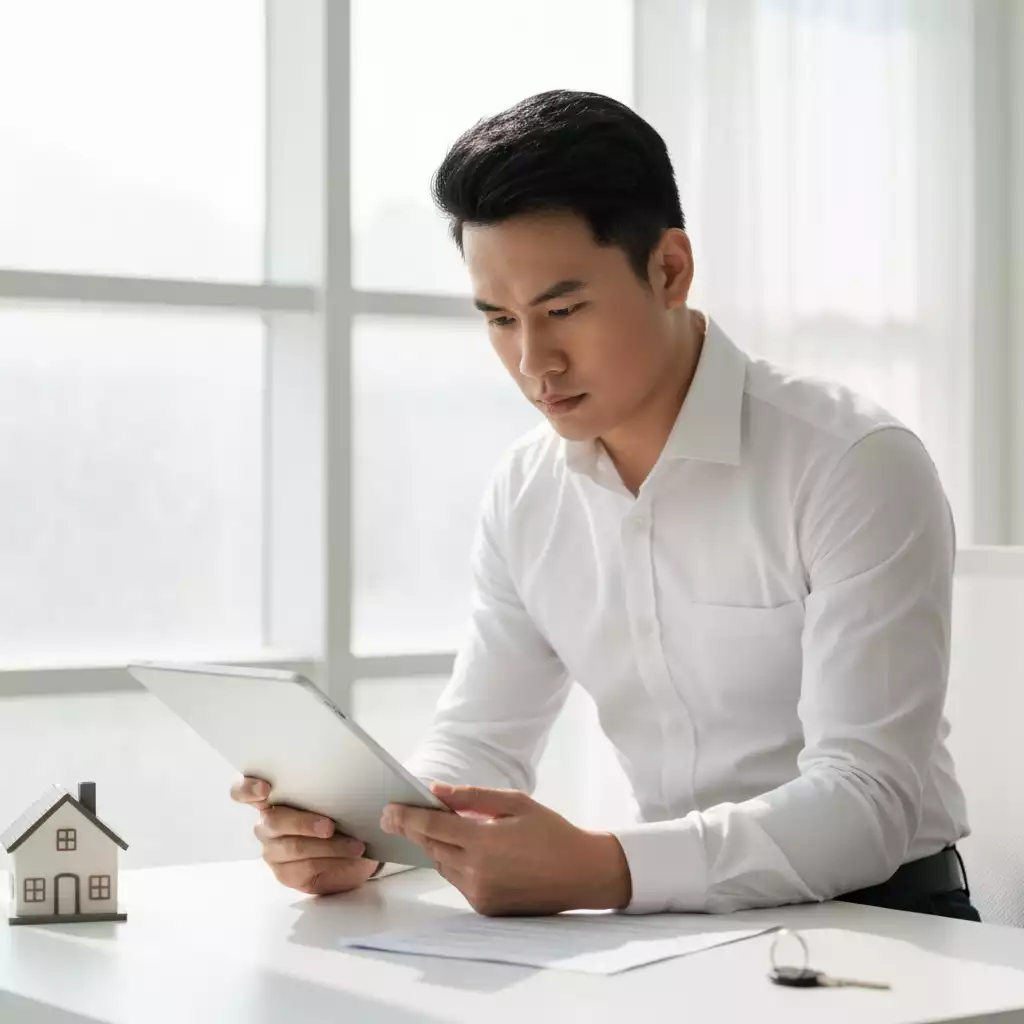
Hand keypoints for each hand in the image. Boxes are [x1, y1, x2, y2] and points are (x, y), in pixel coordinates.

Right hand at [230, 776, 379, 894]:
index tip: (265, 789)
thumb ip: (325, 786)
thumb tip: (343, 776)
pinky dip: (332, 861)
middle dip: (303, 823)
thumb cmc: (338, 811)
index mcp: (269, 797)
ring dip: (329, 846)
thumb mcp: (333, 794)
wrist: (353, 845)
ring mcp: (274, 850)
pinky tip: (350, 856)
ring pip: (294, 847)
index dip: (248, 789)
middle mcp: (266, 824)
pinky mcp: (287, 873)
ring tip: (355, 845)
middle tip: (330, 826)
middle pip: (273, 821)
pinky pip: (306, 868)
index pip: (242, 790)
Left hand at [381, 783, 631, 915]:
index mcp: (484, 842)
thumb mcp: (515, 803)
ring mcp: (480, 893)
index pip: (431, 827)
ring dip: (435, 845)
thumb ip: (473, 797)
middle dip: (412, 829)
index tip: (388, 808)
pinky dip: (453, 862)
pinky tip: (462, 848)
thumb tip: (436, 791)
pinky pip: (457, 880)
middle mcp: (477, 872)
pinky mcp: (485, 907)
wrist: (582, 873)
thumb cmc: (552, 832)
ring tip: (432, 826)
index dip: (406, 816)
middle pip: (431, 846)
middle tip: (394, 815)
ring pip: (442, 864)